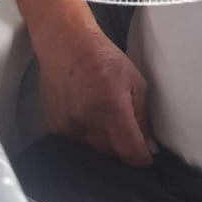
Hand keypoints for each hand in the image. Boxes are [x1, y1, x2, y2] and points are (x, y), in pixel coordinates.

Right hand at [37, 29, 156, 165]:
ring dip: (103, 143)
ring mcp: (66, 124)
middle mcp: (87, 119)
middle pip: (111, 153)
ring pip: (92, 150)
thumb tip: (149, 146)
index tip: (145, 157)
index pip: (128, 149)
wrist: (65, 44)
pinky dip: (84, 137)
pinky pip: (74, 143)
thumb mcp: (135, 81)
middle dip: (122, 147)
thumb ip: (142, 117)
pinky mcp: (52, 126)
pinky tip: (86, 118)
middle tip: (126, 131)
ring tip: (104, 119)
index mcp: (111, 106)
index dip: (140, 158)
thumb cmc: (104, 58)